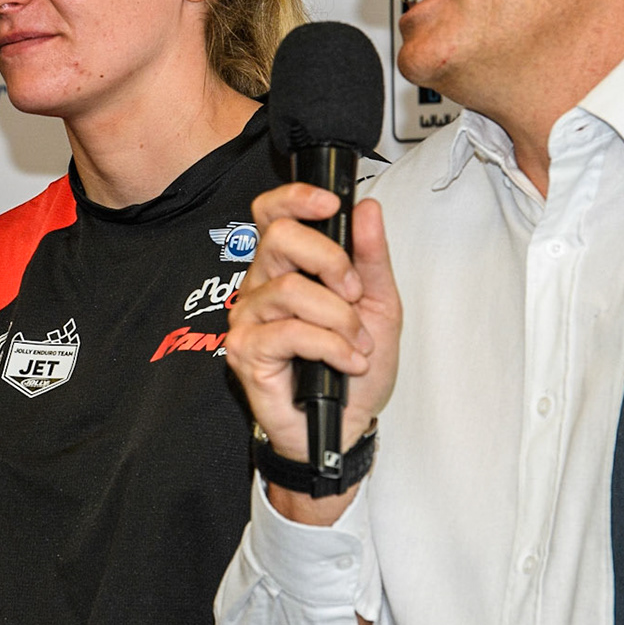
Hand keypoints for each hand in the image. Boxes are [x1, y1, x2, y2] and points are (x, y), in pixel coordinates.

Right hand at [225, 184, 400, 462]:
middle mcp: (261, 285)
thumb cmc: (355, 368)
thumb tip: (366, 210)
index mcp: (288, 267)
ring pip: (290, 289)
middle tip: (354, 294)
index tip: (331, 204)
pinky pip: (289, 332)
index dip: (296, 199)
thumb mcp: (379, 306)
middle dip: (330, 260)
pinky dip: (330, 346)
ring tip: (356, 343)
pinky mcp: (244, 351)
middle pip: (279, 237)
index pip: (272, 213)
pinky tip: (345, 362)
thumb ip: (371, 258)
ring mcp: (248, 318)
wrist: (347, 425)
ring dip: (338, 318)